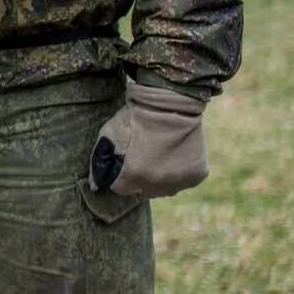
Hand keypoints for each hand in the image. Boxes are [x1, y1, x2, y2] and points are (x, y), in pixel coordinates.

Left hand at [91, 80, 208, 199]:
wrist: (170, 102)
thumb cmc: (135, 117)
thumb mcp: (108, 136)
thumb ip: (100, 163)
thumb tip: (95, 186)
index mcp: (133, 175)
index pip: (121, 189)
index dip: (122, 174)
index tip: (126, 161)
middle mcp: (158, 183)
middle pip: (144, 191)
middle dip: (141, 177)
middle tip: (144, 155)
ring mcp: (180, 180)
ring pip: (166, 189)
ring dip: (161, 178)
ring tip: (160, 154)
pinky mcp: (198, 174)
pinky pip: (184, 181)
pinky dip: (179, 172)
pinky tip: (175, 154)